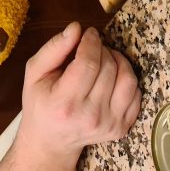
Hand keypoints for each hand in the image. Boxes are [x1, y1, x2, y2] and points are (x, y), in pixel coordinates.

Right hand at [18, 22, 140, 157]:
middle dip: (102, 49)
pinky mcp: (121, 128)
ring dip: (118, 61)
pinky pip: (135, 94)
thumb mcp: (34, 73)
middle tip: (91, 47)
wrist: (50, 142)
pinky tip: (111, 77)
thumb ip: (53, 48)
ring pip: (127, 79)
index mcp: (65, 103)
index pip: (88, 63)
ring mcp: (109, 124)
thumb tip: (76, 28)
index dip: (91, 42)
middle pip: (108, 68)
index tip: (88, 34)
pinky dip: (126, 79)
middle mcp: (90, 116)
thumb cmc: (39, 104)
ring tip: (104, 58)